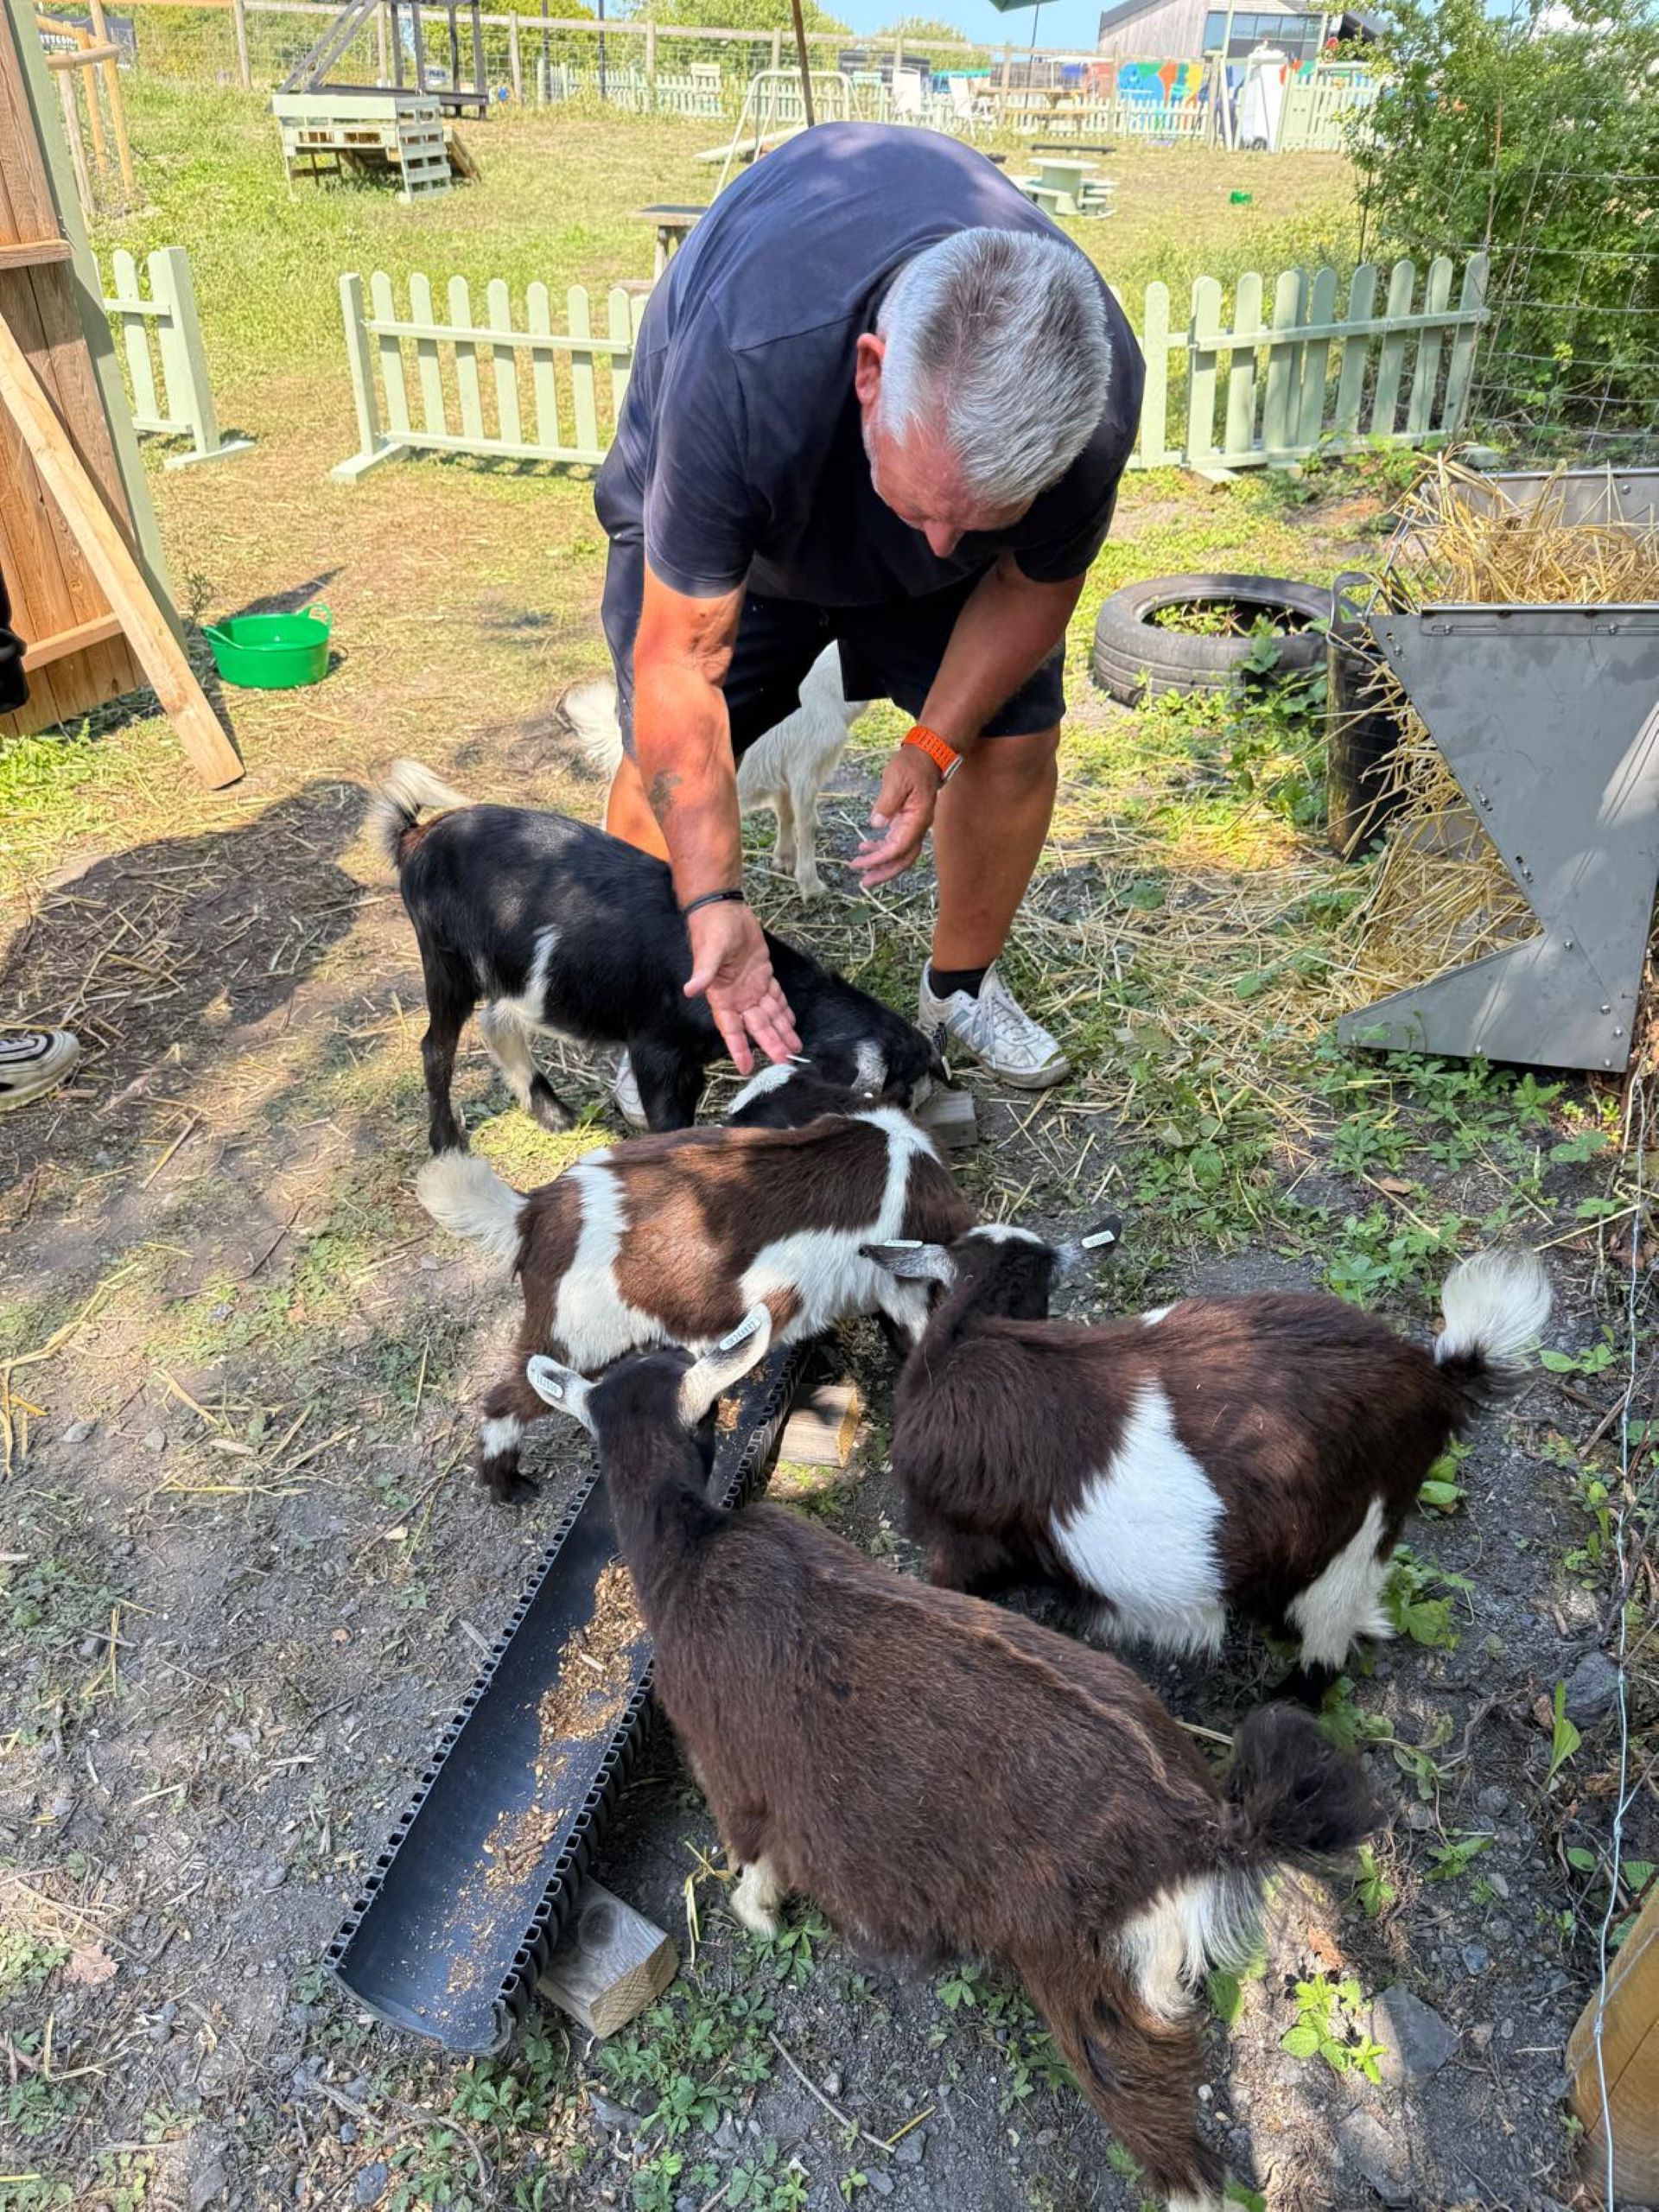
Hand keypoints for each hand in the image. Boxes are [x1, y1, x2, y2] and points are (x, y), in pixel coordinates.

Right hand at [684, 899, 800, 1074]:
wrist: (723, 909)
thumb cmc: (712, 929)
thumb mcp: (709, 951)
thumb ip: (703, 973)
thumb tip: (690, 990)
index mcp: (722, 996)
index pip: (731, 1029)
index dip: (738, 1049)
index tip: (746, 1068)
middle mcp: (737, 997)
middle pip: (756, 1027)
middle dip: (770, 1044)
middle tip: (785, 1061)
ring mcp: (751, 987)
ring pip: (769, 1015)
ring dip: (781, 1031)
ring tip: (794, 1048)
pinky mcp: (763, 975)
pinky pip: (775, 997)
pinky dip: (784, 1011)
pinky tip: (791, 1023)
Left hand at [850, 746, 941, 888]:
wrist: (927, 755)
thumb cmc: (913, 765)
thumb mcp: (896, 779)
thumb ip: (887, 802)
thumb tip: (876, 823)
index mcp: (918, 819)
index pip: (899, 848)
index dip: (880, 859)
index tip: (862, 864)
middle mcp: (918, 827)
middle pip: (903, 859)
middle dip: (884, 873)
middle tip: (864, 882)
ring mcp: (913, 826)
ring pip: (900, 854)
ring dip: (881, 864)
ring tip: (861, 869)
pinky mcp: (907, 821)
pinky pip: (896, 843)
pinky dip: (881, 849)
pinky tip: (866, 848)